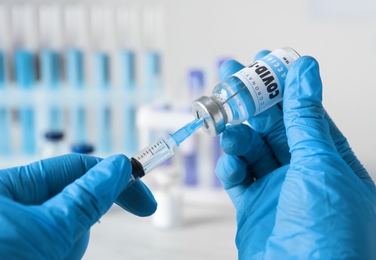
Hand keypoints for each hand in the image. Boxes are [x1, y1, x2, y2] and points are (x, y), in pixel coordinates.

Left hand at [0, 154, 156, 258]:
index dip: (114, 180)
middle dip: (76, 234)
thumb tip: (119, 166)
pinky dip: (60, 257)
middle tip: (56, 254)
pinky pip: (58, 253)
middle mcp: (9, 212)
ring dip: (65, 254)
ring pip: (66, 240)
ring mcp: (17, 238)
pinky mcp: (25, 252)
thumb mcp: (44, 232)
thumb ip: (86, 197)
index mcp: (7, 190)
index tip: (145, 203)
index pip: (74, 170)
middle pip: (71, 210)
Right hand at [215, 52, 375, 258]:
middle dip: (252, 102)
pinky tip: (231, 163)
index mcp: (329, 159)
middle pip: (272, 127)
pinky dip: (231, 167)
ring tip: (228, 129)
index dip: (284, 85)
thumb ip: (305, 117)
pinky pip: (238, 177)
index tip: (264, 60)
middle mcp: (302, 172)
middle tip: (230, 77)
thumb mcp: (319, 162)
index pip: (303, 112)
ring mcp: (276, 189)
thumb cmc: (327, 230)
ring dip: (238, 136)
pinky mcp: (253, 206)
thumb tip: (306, 71)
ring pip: (251, 149)